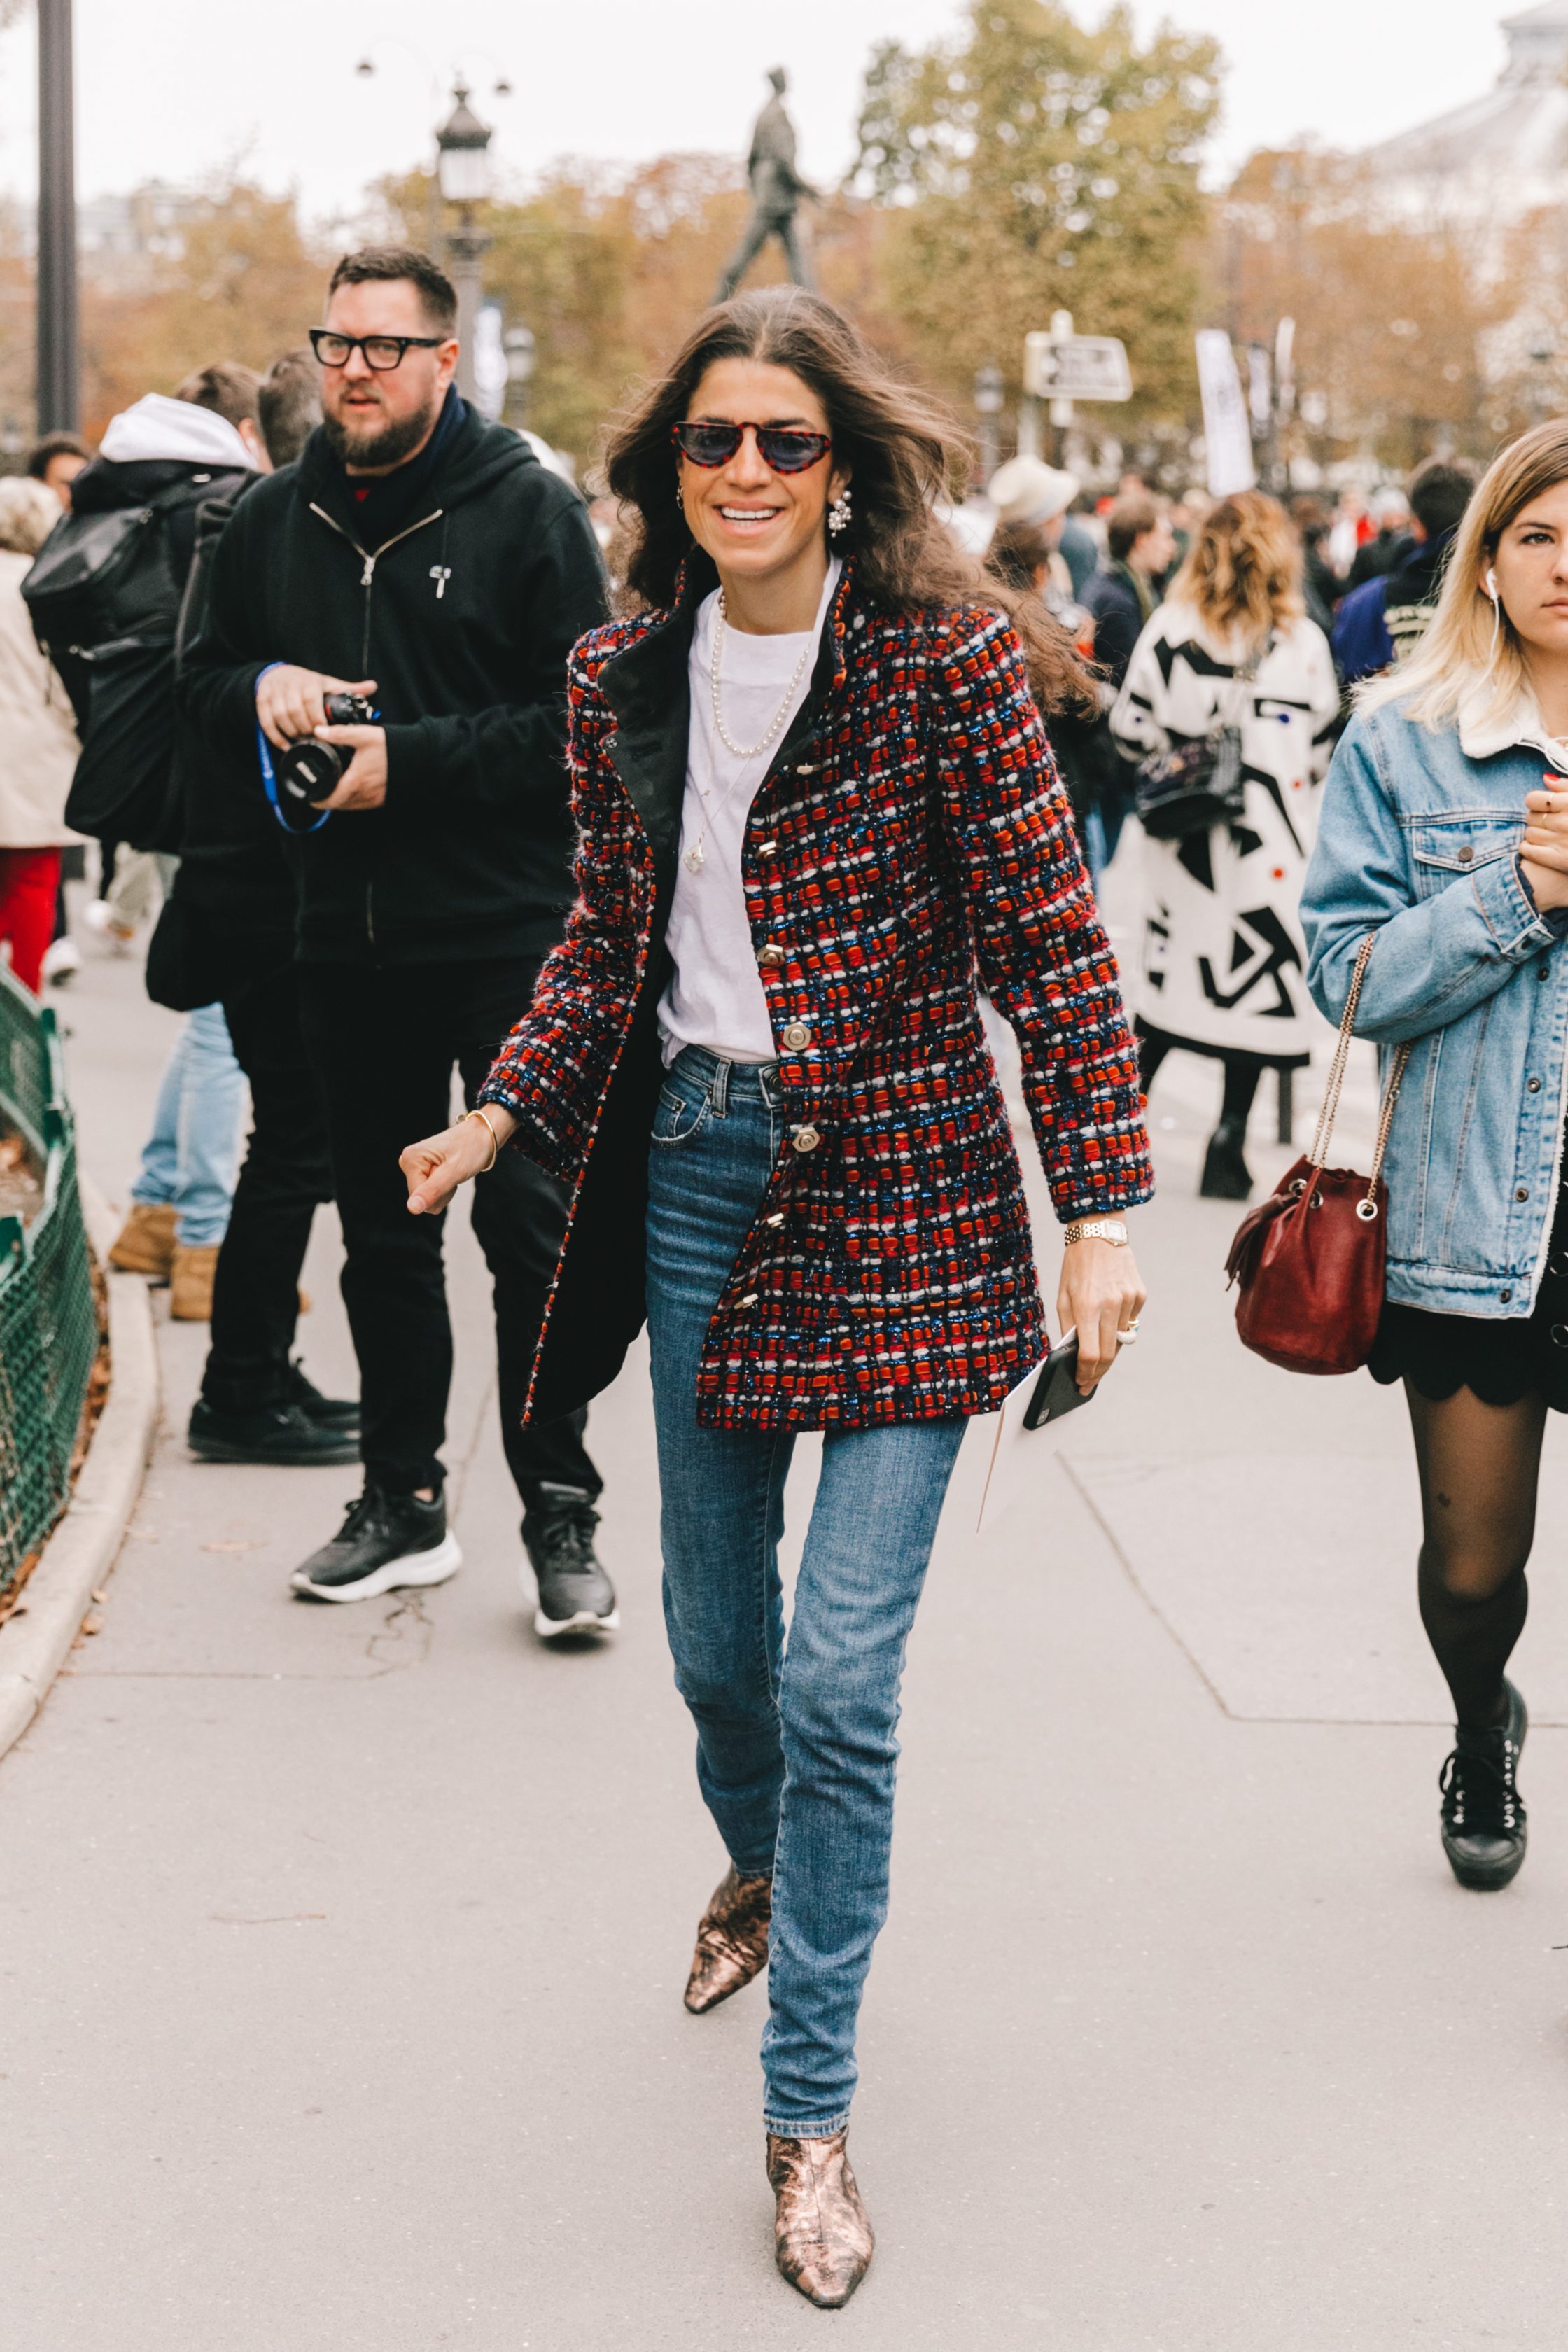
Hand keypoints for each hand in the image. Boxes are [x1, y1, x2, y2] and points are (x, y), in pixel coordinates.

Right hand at [255, 664, 376, 751]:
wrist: (277, 673)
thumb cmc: (307, 683)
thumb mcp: (327, 683)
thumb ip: (347, 689)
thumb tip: (372, 687)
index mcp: (308, 681)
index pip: (311, 699)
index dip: (316, 717)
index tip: (323, 731)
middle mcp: (289, 685)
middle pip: (294, 710)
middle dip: (305, 727)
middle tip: (313, 740)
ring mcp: (273, 693)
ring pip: (280, 716)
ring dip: (291, 732)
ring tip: (301, 742)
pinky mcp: (261, 701)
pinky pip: (266, 722)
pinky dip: (276, 737)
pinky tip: (286, 746)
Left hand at [313, 723, 387, 810]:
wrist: (418, 758)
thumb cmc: (392, 748)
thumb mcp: (363, 736)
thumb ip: (339, 733)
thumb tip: (318, 731)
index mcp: (355, 782)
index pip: (330, 800)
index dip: (317, 801)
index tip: (309, 797)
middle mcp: (364, 795)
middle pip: (339, 805)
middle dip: (327, 800)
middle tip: (318, 792)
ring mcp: (374, 799)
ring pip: (351, 806)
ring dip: (340, 801)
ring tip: (333, 790)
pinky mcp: (383, 799)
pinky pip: (363, 805)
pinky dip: (353, 800)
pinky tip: (353, 789)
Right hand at [400, 1106, 516, 1215]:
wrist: (481, 1136)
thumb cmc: (471, 1149)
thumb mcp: (454, 1172)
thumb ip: (432, 1191)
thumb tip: (412, 1208)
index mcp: (410, 1158)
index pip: (418, 1197)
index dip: (439, 1191)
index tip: (450, 1171)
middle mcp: (407, 1160)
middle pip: (421, 1199)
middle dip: (441, 1190)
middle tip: (453, 1171)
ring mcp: (414, 1165)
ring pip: (426, 1198)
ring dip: (444, 1189)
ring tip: (452, 1170)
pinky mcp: (421, 1169)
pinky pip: (430, 1192)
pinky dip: (444, 1186)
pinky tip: (449, 1171)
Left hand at [1057, 1235, 1146, 1392]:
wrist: (1099, 1235)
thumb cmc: (1076, 1268)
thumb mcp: (1062, 1298)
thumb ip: (1068, 1328)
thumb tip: (1073, 1357)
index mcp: (1087, 1307)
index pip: (1090, 1354)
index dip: (1086, 1373)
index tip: (1081, 1383)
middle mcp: (1111, 1305)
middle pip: (1109, 1354)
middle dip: (1098, 1372)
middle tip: (1089, 1381)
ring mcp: (1129, 1300)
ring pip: (1121, 1339)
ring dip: (1109, 1348)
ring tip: (1097, 1348)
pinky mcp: (1140, 1295)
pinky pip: (1130, 1321)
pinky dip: (1119, 1324)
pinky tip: (1110, 1312)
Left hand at [1522, 788, 1567, 911]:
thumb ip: (1566, 786)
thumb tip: (1545, 778)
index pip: (1532, 799)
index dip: (1535, 802)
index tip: (1543, 807)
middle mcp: (1564, 821)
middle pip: (1530, 817)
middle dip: (1536, 819)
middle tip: (1549, 824)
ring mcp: (1561, 840)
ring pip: (1528, 833)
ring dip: (1534, 834)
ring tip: (1548, 836)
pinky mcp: (1559, 859)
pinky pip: (1528, 850)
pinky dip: (1528, 848)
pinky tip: (1539, 847)